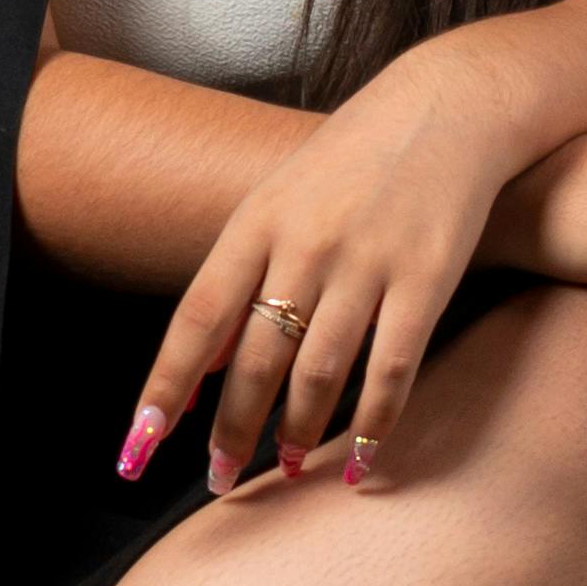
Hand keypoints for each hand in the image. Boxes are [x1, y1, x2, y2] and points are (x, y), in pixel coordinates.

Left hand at [123, 47, 525, 491]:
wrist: (447, 105)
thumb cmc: (352, 161)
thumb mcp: (277, 201)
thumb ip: (236, 279)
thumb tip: (194, 370)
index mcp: (257, 222)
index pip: (195, 321)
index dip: (165, 390)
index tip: (139, 449)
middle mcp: (305, 244)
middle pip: (254, 359)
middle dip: (231, 430)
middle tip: (220, 480)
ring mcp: (367, 261)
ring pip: (319, 373)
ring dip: (297, 433)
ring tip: (285, 468)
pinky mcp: (427, 279)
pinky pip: (392, 370)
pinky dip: (373, 425)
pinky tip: (358, 461)